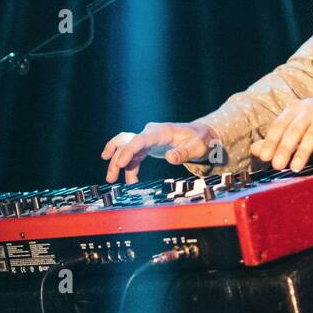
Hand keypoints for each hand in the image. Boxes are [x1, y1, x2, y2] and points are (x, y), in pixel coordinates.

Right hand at [101, 121, 216, 182]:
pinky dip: (130, 167)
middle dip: (117, 159)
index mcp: (161, 132)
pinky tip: (130, 179)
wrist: (202, 135)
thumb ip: (183, 153)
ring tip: (112, 179)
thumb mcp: (197, 147)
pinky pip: (134, 156)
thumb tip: (170, 158)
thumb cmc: (200, 140)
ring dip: (118, 163)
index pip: (140, 140)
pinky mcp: (148, 146)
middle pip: (127, 143)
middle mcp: (151, 133)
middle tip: (111, 177)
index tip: (119, 163)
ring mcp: (148, 139)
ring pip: (126, 149)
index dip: (128, 151)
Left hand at [250, 93, 312, 171]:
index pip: (279, 125)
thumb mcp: (298, 123)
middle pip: (293, 130)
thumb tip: (255, 150)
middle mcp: (309, 110)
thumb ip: (277, 137)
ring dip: (303, 151)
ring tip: (296, 167)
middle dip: (284, 148)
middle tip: (277, 165)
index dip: (271, 141)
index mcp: (294, 109)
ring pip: (312, 133)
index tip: (264, 157)